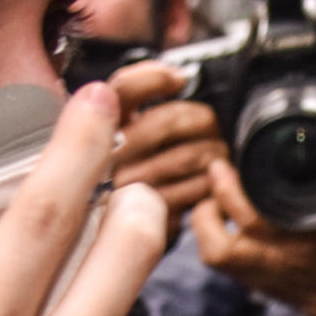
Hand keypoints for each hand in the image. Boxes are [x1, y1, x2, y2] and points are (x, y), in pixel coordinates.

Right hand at [108, 59, 226, 223]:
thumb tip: (175, 78)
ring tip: (216, 154)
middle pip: (165, 121)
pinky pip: (195, 189)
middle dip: (200, 118)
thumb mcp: (126, 137)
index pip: (122, 91)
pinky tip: (209, 182)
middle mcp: (107, 159)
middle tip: (212, 124)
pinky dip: (211, 183)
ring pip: (186, 156)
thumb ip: (137, 107)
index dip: (153, 77)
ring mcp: (128, 190)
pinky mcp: (151, 217)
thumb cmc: (134, 178)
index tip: (178, 79)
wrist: (124, 237)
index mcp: (99, 131)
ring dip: (212, 151)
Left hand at [191, 130, 315, 315]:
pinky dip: (207, 233)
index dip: (241, 182)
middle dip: (222, 188)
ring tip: (215, 192)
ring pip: (215, 246)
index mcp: (305, 233)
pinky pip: (213, 255)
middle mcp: (277, 252)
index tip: (238, 155)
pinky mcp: (246, 276)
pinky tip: (216, 213)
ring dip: (207, 215)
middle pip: (239, 220)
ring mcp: (258, 268)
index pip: (266, 207)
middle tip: (220, 165)